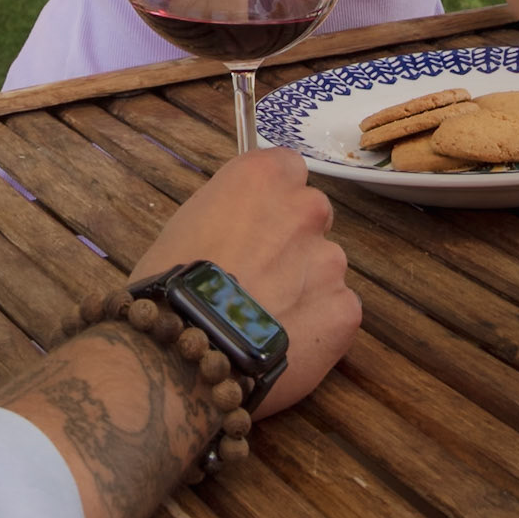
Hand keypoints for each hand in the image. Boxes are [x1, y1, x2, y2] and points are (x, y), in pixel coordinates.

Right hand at [126, 148, 358, 412]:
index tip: (255, 221)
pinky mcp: (345, 310)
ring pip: (323, 266)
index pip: (286, 167)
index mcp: (264, 177)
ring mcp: (331, 260)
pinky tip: (285, 342)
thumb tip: (246, 227)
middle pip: (311, 215)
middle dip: (292, 239)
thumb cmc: (173, 280)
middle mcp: (305, 208)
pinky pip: (336, 310)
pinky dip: (317, 324)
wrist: (189, 350)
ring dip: (304, 283)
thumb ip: (232, 210)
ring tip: (268, 318)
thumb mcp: (189, 221)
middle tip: (259, 274)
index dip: (271, 197)